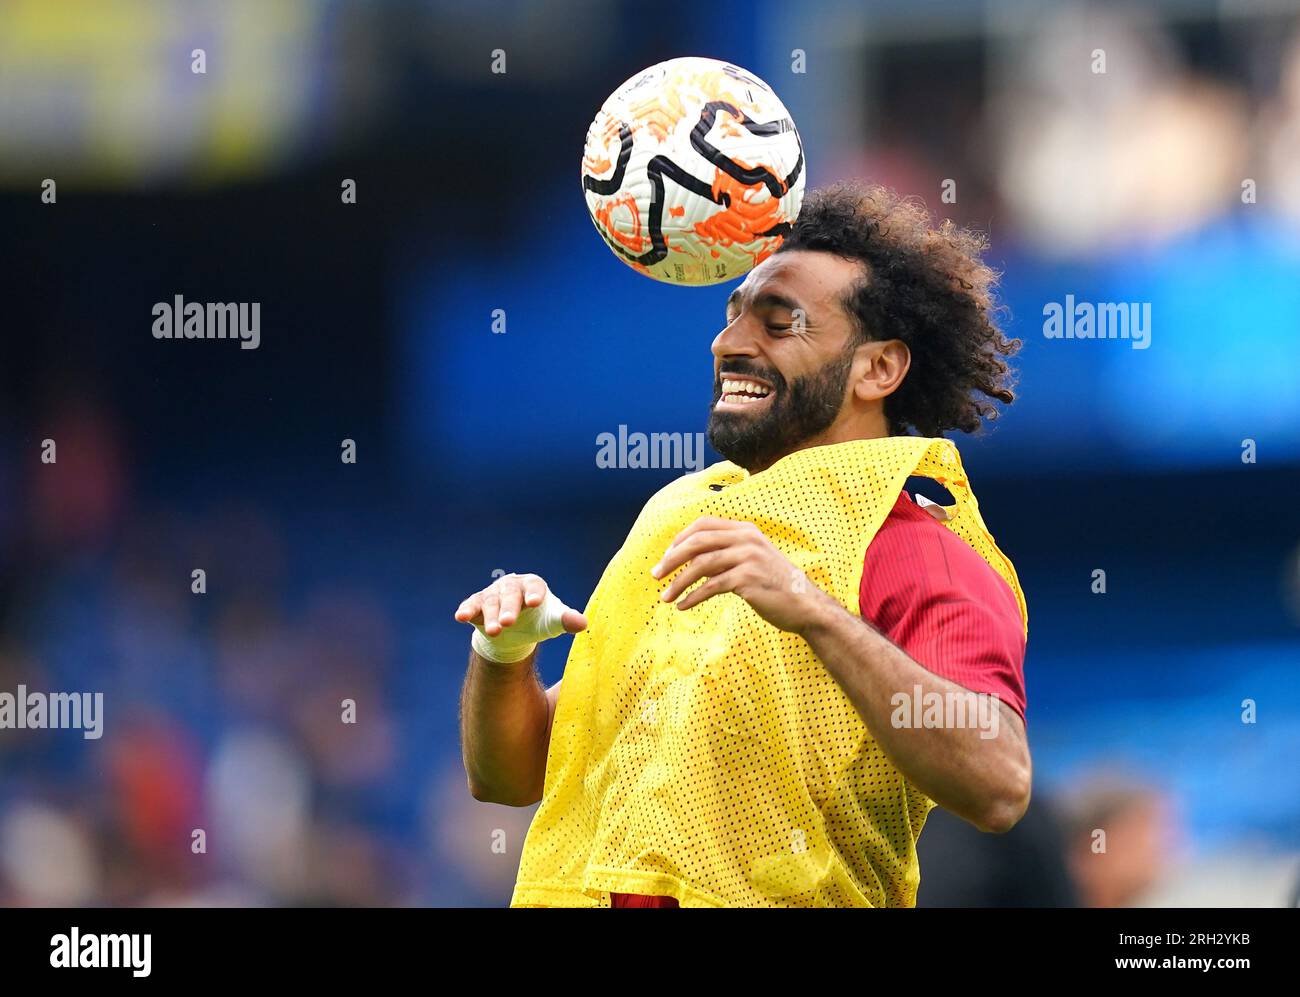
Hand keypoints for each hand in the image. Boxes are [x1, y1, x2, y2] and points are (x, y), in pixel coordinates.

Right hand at [455, 573, 586, 662]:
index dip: (534, 593)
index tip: (535, 603)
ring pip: (491, 603)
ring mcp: (492, 594)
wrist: (514, 632)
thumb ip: (566, 621)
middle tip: (508, 623)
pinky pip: (471, 605)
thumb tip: (582, 623)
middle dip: (509, 609)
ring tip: (495, 631)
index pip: (534, 586)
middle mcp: (511, 586)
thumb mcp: (552, 622)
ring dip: (491, 616)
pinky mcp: (477, 605)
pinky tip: (460, 617)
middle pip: (510, 595)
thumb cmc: (538, 621)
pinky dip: (466, 610)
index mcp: (533, 585)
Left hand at [651, 517, 832, 634]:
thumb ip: (724, 555)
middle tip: (655, 575)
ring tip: (665, 598)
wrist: (805, 605)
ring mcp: (748, 558)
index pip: (703, 525)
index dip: (680, 539)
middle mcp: (746, 539)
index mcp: (745, 530)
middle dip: (671, 559)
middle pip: (697, 542)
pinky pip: (711, 586)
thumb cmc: (774, 585)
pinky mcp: (747, 579)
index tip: (666, 557)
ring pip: (700, 566)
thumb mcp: (751, 560)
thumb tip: (690, 561)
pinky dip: (693, 597)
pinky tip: (683, 606)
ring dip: (678, 583)